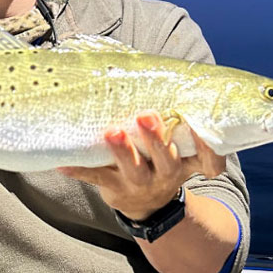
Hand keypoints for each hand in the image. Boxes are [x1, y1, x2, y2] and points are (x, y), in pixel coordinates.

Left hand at [58, 111, 225, 220]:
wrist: (145, 204)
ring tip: (111, 133)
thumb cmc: (158, 160)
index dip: (210, 148)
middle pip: (166, 160)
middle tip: (145, 116)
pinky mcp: (114, 188)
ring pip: (134, 170)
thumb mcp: (172, 146)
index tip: (200, 127)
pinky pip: (96, 178)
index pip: (209, 161)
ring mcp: (141, 184)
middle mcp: (166, 175)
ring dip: (123, 151)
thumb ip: (171, 119)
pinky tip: (63, 162)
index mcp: (185, 162)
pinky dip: (79, 170)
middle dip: (155, 139)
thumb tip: (151, 68)